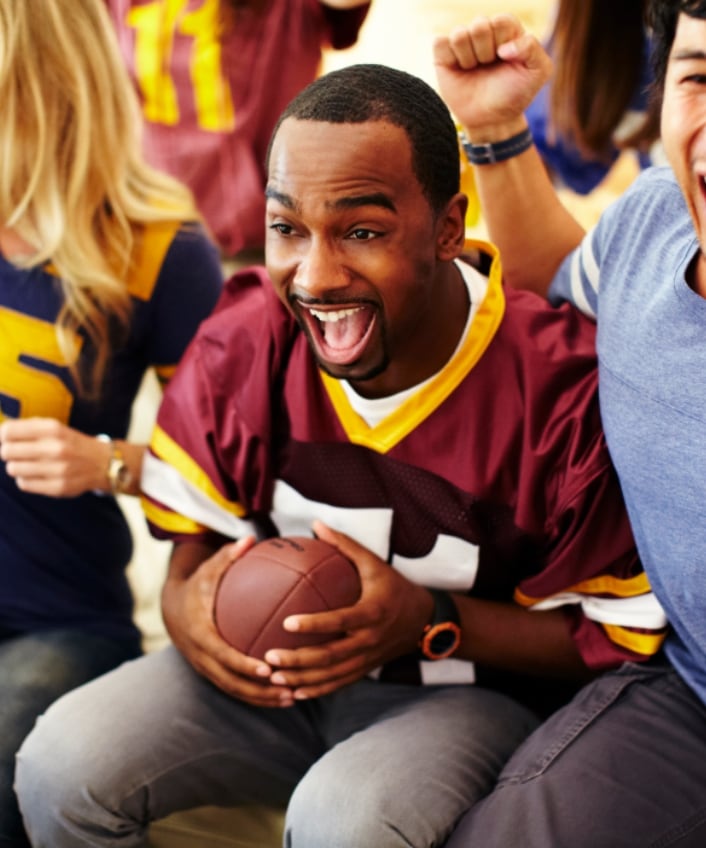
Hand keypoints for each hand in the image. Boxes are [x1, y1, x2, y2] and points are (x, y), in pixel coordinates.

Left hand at [0, 417, 112, 496]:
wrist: (102, 463)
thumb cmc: (71, 444)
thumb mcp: (54, 428)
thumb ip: (27, 427)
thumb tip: (0, 433)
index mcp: (53, 429)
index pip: (9, 431)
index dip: (3, 435)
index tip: (7, 438)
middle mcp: (56, 448)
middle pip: (7, 451)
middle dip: (9, 452)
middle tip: (17, 453)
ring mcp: (58, 469)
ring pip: (13, 469)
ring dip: (17, 466)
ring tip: (28, 464)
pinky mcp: (58, 487)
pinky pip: (24, 484)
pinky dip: (25, 479)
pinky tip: (36, 475)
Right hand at [161, 538, 298, 707]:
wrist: (173, 607)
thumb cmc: (199, 584)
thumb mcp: (210, 568)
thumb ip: (228, 556)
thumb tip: (250, 538)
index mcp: (201, 632)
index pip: (223, 654)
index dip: (244, 665)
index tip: (267, 669)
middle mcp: (201, 656)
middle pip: (231, 681)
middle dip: (259, 690)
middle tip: (289, 688)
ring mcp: (206, 668)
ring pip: (234, 690)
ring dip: (262, 698)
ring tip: (293, 698)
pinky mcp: (212, 673)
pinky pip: (235, 688)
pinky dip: (257, 695)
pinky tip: (283, 695)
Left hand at [262, 521, 432, 700]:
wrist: (424, 621)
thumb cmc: (393, 587)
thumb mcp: (374, 563)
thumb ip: (345, 545)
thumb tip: (316, 524)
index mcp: (372, 612)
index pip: (340, 621)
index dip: (314, 624)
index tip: (287, 622)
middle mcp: (370, 640)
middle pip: (331, 656)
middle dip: (299, 661)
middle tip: (268, 656)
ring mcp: (367, 659)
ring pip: (332, 676)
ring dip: (302, 680)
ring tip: (273, 678)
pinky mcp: (365, 670)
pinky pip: (339, 684)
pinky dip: (317, 690)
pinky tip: (294, 693)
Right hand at [433, 14, 552, 136]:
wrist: (491, 121)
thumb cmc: (515, 95)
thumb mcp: (538, 72)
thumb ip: (532, 48)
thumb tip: (504, 48)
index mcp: (507, 30)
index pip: (500, 21)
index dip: (502, 42)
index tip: (505, 61)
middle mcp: (484, 32)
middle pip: (479, 25)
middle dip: (486, 53)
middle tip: (488, 68)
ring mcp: (462, 43)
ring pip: (459, 34)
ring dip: (468, 58)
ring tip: (474, 71)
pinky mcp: (443, 55)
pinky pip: (439, 42)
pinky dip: (449, 58)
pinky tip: (459, 71)